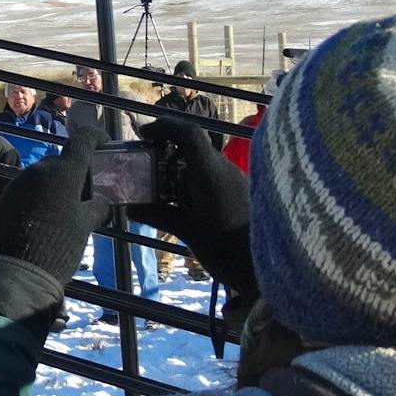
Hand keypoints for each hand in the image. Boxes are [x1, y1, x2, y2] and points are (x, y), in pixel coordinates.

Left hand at [0, 126, 108, 285]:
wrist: (18, 269)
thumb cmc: (60, 244)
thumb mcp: (85, 226)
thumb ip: (96, 208)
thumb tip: (101, 203)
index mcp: (64, 171)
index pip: (82, 141)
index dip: (95, 138)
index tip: (104, 143)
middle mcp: (40, 169)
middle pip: (63, 161)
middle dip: (77, 171)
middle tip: (90, 189)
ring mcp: (21, 182)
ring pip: (45, 176)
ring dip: (58, 185)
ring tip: (69, 207)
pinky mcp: (8, 196)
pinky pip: (31, 189)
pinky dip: (43, 196)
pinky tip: (49, 216)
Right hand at [133, 118, 255, 298]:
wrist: (266, 269)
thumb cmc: (225, 248)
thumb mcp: (187, 231)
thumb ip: (158, 216)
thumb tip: (130, 209)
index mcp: (210, 172)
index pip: (188, 132)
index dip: (165, 127)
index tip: (144, 135)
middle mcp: (225, 170)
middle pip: (194, 148)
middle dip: (167, 153)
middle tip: (147, 168)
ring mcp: (235, 181)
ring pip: (203, 164)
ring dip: (180, 171)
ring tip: (163, 194)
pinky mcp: (241, 193)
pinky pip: (214, 178)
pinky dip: (194, 184)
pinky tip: (185, 207)